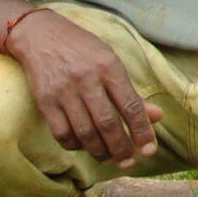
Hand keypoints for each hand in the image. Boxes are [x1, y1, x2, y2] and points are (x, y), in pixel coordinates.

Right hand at [6, 12, 163, 169]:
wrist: (40, 35)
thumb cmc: (83, 49)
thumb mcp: (111, 61)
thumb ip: (131, 92)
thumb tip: (157, 117)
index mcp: (109, 67)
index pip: (130, 105)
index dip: (142, 130)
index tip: (149, 150)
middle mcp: (87, 79)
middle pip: (108, 124)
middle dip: (121, 148)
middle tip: (129, 161)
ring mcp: (63, 91)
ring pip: (85, 132)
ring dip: (100, 152)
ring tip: (110, 159)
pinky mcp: (44, 101)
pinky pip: (62, 133)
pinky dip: (75, 145)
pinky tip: (84, 146)